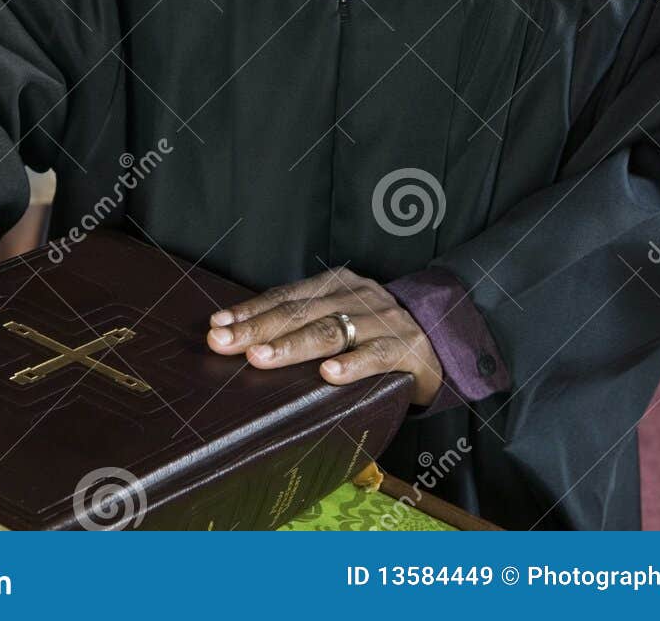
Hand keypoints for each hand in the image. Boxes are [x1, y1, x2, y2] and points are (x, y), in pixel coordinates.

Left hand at [206, 267, 442, 407]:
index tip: (218, 325)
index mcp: (336, 285)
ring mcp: (381, 320)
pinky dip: (351, 365)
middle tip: (224, 343)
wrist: (442, 341)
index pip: (285, 297)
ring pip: (331, 331)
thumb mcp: (341, 318)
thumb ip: (305, 323)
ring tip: (261, 358)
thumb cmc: (376, 335)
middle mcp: (356, 296)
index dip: (250, 310)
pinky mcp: (405, 348)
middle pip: (299, 312)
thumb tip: (246, 341)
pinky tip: (328, 374)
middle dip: (257, 329)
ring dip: (292, 346)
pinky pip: (375, 355)